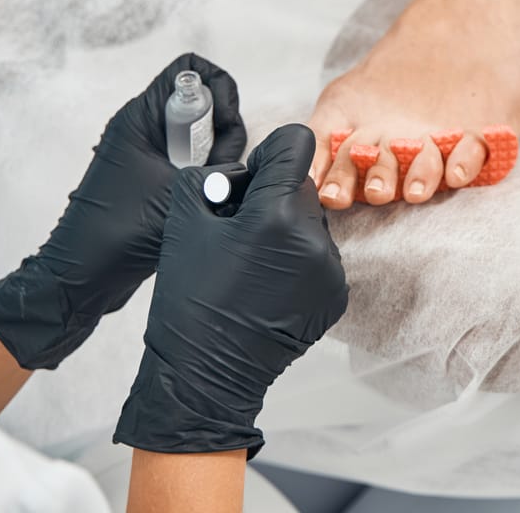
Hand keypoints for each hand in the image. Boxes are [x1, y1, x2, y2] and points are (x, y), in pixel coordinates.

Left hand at [0, 53, 245, 369]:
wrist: (82, 277)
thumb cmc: (119, 233)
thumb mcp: (179, 191)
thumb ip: (219, 165)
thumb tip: (249, 160)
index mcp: (141, 117)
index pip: (190, 69)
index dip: (219, 88)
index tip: (226, 126)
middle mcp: (142, 127)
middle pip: (203, 103)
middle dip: (223, 131)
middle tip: (219, 167)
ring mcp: (146, 152)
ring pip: (200, 136)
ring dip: (216, 159)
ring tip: (208, 190)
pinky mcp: (151, 177)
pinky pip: (191, 161)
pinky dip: (205, 176)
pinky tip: (202, 204)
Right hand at [113, 125, 348, 456]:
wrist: (205, 375)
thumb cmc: (189, 300)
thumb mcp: (184, 220)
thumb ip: (212, 178)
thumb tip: (239, 174)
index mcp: (277, 216)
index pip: (294, 144)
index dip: (266, 155)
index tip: (248, 180)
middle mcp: (313, 240)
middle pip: (301, 185)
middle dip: (270, 194)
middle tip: (236, 225)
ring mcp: (329, 271)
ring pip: (311, 220)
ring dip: (285, 226)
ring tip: (249, 259)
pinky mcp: (335, 295)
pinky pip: (318, 255)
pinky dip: (295, 258)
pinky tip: (265, 283)